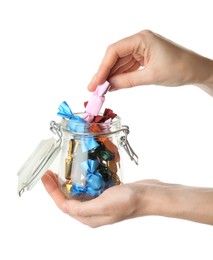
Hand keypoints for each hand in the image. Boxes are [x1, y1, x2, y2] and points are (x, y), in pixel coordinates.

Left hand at [42, 170, 156, 226]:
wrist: (149, 195)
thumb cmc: (129, 201)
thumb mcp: (103, 205)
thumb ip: (82, 208)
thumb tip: (64, 208)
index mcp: (90, 217)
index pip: (64, 205)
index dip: (52, 191)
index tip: (46, 177)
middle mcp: (93, 212)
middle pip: (69, 198)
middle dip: (57, 186)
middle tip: (51, 172)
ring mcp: (100, 202)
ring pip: (78, 193)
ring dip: (68, 182)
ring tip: (62, 171)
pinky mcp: (107, 193)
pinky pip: (89, 187)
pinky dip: (82, 180)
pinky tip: (81, 172)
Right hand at [88, 30, 212, 92]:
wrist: (195, 70)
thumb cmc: (179, 68)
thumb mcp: (152, 76)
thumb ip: (128, 81)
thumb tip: (109, 86)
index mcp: (142, 39)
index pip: (114, 51)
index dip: (103, 67)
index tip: (96, 82)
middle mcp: (139, 42)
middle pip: (114, 57)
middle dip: (104, 73)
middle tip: (94, 89)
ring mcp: (140, 50)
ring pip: (119, 63)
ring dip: (110, 77)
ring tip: (101, 90)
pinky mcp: (142, 58)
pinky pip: (127, 68)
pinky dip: (120, 77)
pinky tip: (112, 86)